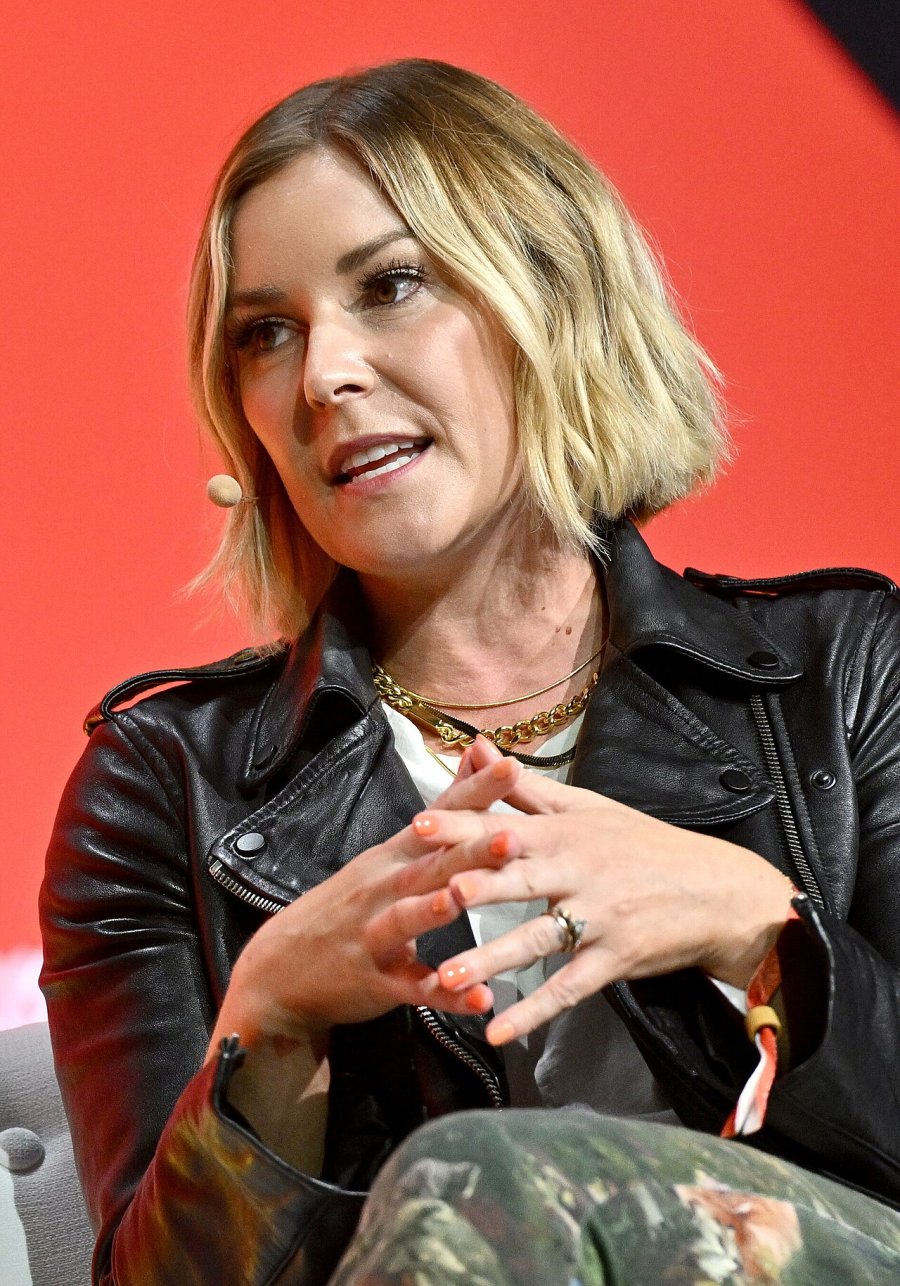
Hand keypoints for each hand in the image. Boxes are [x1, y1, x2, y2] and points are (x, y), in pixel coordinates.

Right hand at [218, 744, 522, 1043]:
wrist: (280, 970)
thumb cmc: (350, 905)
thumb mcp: (388, 856)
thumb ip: (439, 815)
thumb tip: (476, 756)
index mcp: (394, 856)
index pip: (440, 816)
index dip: (473, 792)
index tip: (511, 766)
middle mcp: (384, 888)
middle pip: (430, 864)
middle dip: (470, 849)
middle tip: (512, 835)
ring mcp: (376, 934)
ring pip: (408, 918)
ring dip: (438, 909)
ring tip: (465, 899)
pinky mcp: (376, 980)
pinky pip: (414, 988)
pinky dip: (447, 994)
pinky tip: (482, 999)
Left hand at [405, 770, 794, 1045]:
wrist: (716, 891)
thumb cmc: (643, 845)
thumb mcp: (587, 808)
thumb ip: (526, 787)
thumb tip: (480, 750)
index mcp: (565, 833)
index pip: (506, 826)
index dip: (461, 827)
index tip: (417, 825)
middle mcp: (577, 871)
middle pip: (518, 879)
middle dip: (475, 885)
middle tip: (431, 892)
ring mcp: (597, 917)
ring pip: (537, 939)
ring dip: (491, 959)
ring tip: (447, 975)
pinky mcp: (614, 958)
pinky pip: (568, 988)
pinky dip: (534, 1012)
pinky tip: (499, 1031)